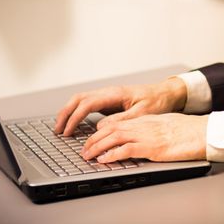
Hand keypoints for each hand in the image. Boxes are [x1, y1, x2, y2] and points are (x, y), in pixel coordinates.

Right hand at [55, 78, 186, 135]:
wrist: (165, 93)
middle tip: (58, 130)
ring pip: (80, 100)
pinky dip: (76, 112)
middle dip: (65, 114)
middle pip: (78, 99)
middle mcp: (108, 92)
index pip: (87, 104)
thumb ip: (121, 120)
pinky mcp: (108, 101)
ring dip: (69, 112)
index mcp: (114, 93)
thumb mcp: (142, 113)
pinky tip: (73, 123)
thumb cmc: (157, 102)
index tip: (68, 131)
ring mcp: (107, 95)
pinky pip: (87, 104)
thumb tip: (100, 127)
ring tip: (61, 127)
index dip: (75, 118)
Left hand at [82, 113, 207, 162]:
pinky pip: (126, 149)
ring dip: (97, 147)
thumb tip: (143, 138)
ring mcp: (146, 136)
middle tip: (84, 150)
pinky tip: (104, 160)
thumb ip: (151, 130)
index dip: (101, 132)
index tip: (93, 140)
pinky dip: (112, 154)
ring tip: (88, 156)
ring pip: (114, 138)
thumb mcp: (165, 125)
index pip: (117, 123)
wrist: (202, 131)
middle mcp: (142, 126)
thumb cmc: (188, 130)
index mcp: (145, 121)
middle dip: (94, 140)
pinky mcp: (151, 147)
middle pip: (110, 129)